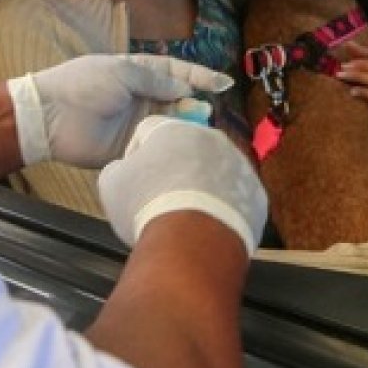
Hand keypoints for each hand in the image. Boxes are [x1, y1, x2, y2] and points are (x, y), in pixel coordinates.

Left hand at [8, 54, 233, 167]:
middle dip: (195, 105)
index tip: (223, 84)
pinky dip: (169, 149)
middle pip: (179, 101)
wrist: (50, 117)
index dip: (200, 77)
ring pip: (171, 125)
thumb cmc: (84, 85)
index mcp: (139, 73)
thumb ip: (155, 79)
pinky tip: (182, 150)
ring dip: (185, 127)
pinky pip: (155, 148)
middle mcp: (142, 98)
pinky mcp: (129, 149)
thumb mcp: (122, 72)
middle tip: (204, 112)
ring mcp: (136, 124)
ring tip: (197, 129)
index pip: (177, 72)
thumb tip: (185, 86)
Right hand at [99, 116, 268, 252]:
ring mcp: (239, 166)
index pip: (149, 130)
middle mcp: (211, 138)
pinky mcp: (256, 194)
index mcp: (173, 128)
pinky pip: (236, 196)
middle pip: (187, 149)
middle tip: (160, 197)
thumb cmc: (147, 205)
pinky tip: (209, 226)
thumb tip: (125, 169)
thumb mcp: (111, 184)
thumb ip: (117, 168)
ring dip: (202, 186)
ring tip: (186, 215)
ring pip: (216, 171)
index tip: (133, 179)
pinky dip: (224, 208)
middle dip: (174, 169)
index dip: (136, 155)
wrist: (193, 240)